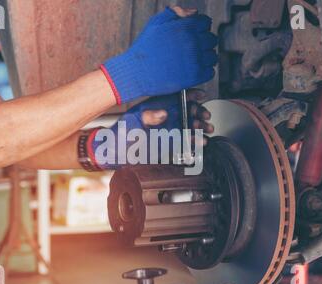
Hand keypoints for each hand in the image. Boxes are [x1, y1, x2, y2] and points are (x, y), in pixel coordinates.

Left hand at [89, 89, 213, 169]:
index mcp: (157, 106)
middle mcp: (165, 117)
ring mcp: (168, 130)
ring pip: (189, 126)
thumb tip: (163, 113)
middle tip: (204, 116)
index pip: (177, 96)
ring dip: (200, 128)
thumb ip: (149, 116)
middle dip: (199, 112)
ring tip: (206, 129)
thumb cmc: (121, 133)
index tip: (200, 95)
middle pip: (187, 111)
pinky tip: (201, 142)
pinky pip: (185, 142)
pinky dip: (194, 143)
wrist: (115, 152)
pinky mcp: (169, 144)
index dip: (190, 94)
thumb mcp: (133, 120)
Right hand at [101, 6, 217, 104]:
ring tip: (193, 59)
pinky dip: (204, 71)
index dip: (199, 27)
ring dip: (205, 57)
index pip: (206, 23)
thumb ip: (175, 13)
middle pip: (211, 39)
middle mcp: (192, 43)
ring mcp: (195, 60)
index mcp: (185, 27)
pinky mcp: (194, 76)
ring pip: (213, 56)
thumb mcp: (155, 23)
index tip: (193, 33)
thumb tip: (194, 12)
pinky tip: (194, 69)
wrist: (137, 73)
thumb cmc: (145, 48)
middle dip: (203, 42)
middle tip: (192, 47)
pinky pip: (210, 72)